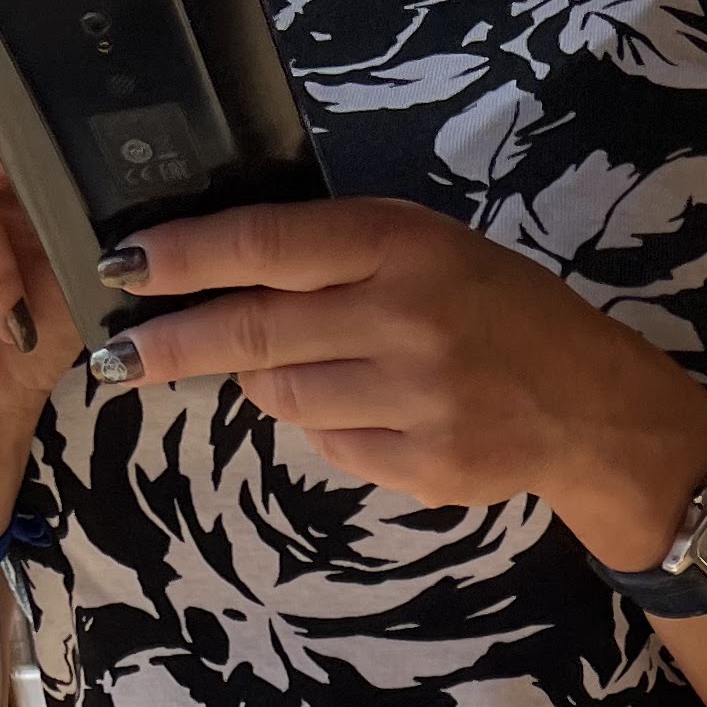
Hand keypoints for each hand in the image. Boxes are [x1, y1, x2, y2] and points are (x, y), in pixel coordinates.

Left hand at [96, 196, 706, 570]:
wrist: (589, 403)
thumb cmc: (496, 309)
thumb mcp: (426, 248)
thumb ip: (335, 257)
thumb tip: (225, 281)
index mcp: (399, 243)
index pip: (263, 246)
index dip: (183, 258)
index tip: (122, 268)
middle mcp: (400, 316)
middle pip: (252, 330)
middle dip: (173, 343)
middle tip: (118, 355)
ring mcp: (411, 397)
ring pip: (283, 396)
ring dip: (266, 384)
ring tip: (304, 368)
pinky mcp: (419, 463)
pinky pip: (331, 446)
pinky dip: (328, 429)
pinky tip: (370, 410)